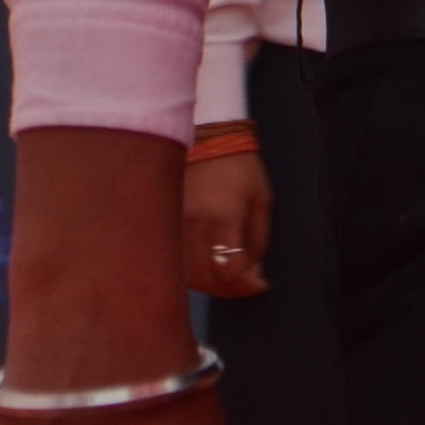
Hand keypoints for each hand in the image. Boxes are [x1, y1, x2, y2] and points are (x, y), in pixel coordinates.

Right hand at [181, 146, 273, 299]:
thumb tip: (253, 276)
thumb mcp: (262, 201)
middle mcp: (193, 225)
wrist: (207, 136)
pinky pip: (174, 261)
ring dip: (209, 283)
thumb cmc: (241, 168)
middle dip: (229, 288)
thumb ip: (259, 242)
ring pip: (187, 276)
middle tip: (243, 282)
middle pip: (207, 280)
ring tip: (225, 273)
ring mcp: (174, 225)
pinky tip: (205, 263)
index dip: (248, 283)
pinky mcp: (163, 223)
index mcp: (222, 218)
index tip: (259, 282)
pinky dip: (191, 271)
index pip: (230, 271)